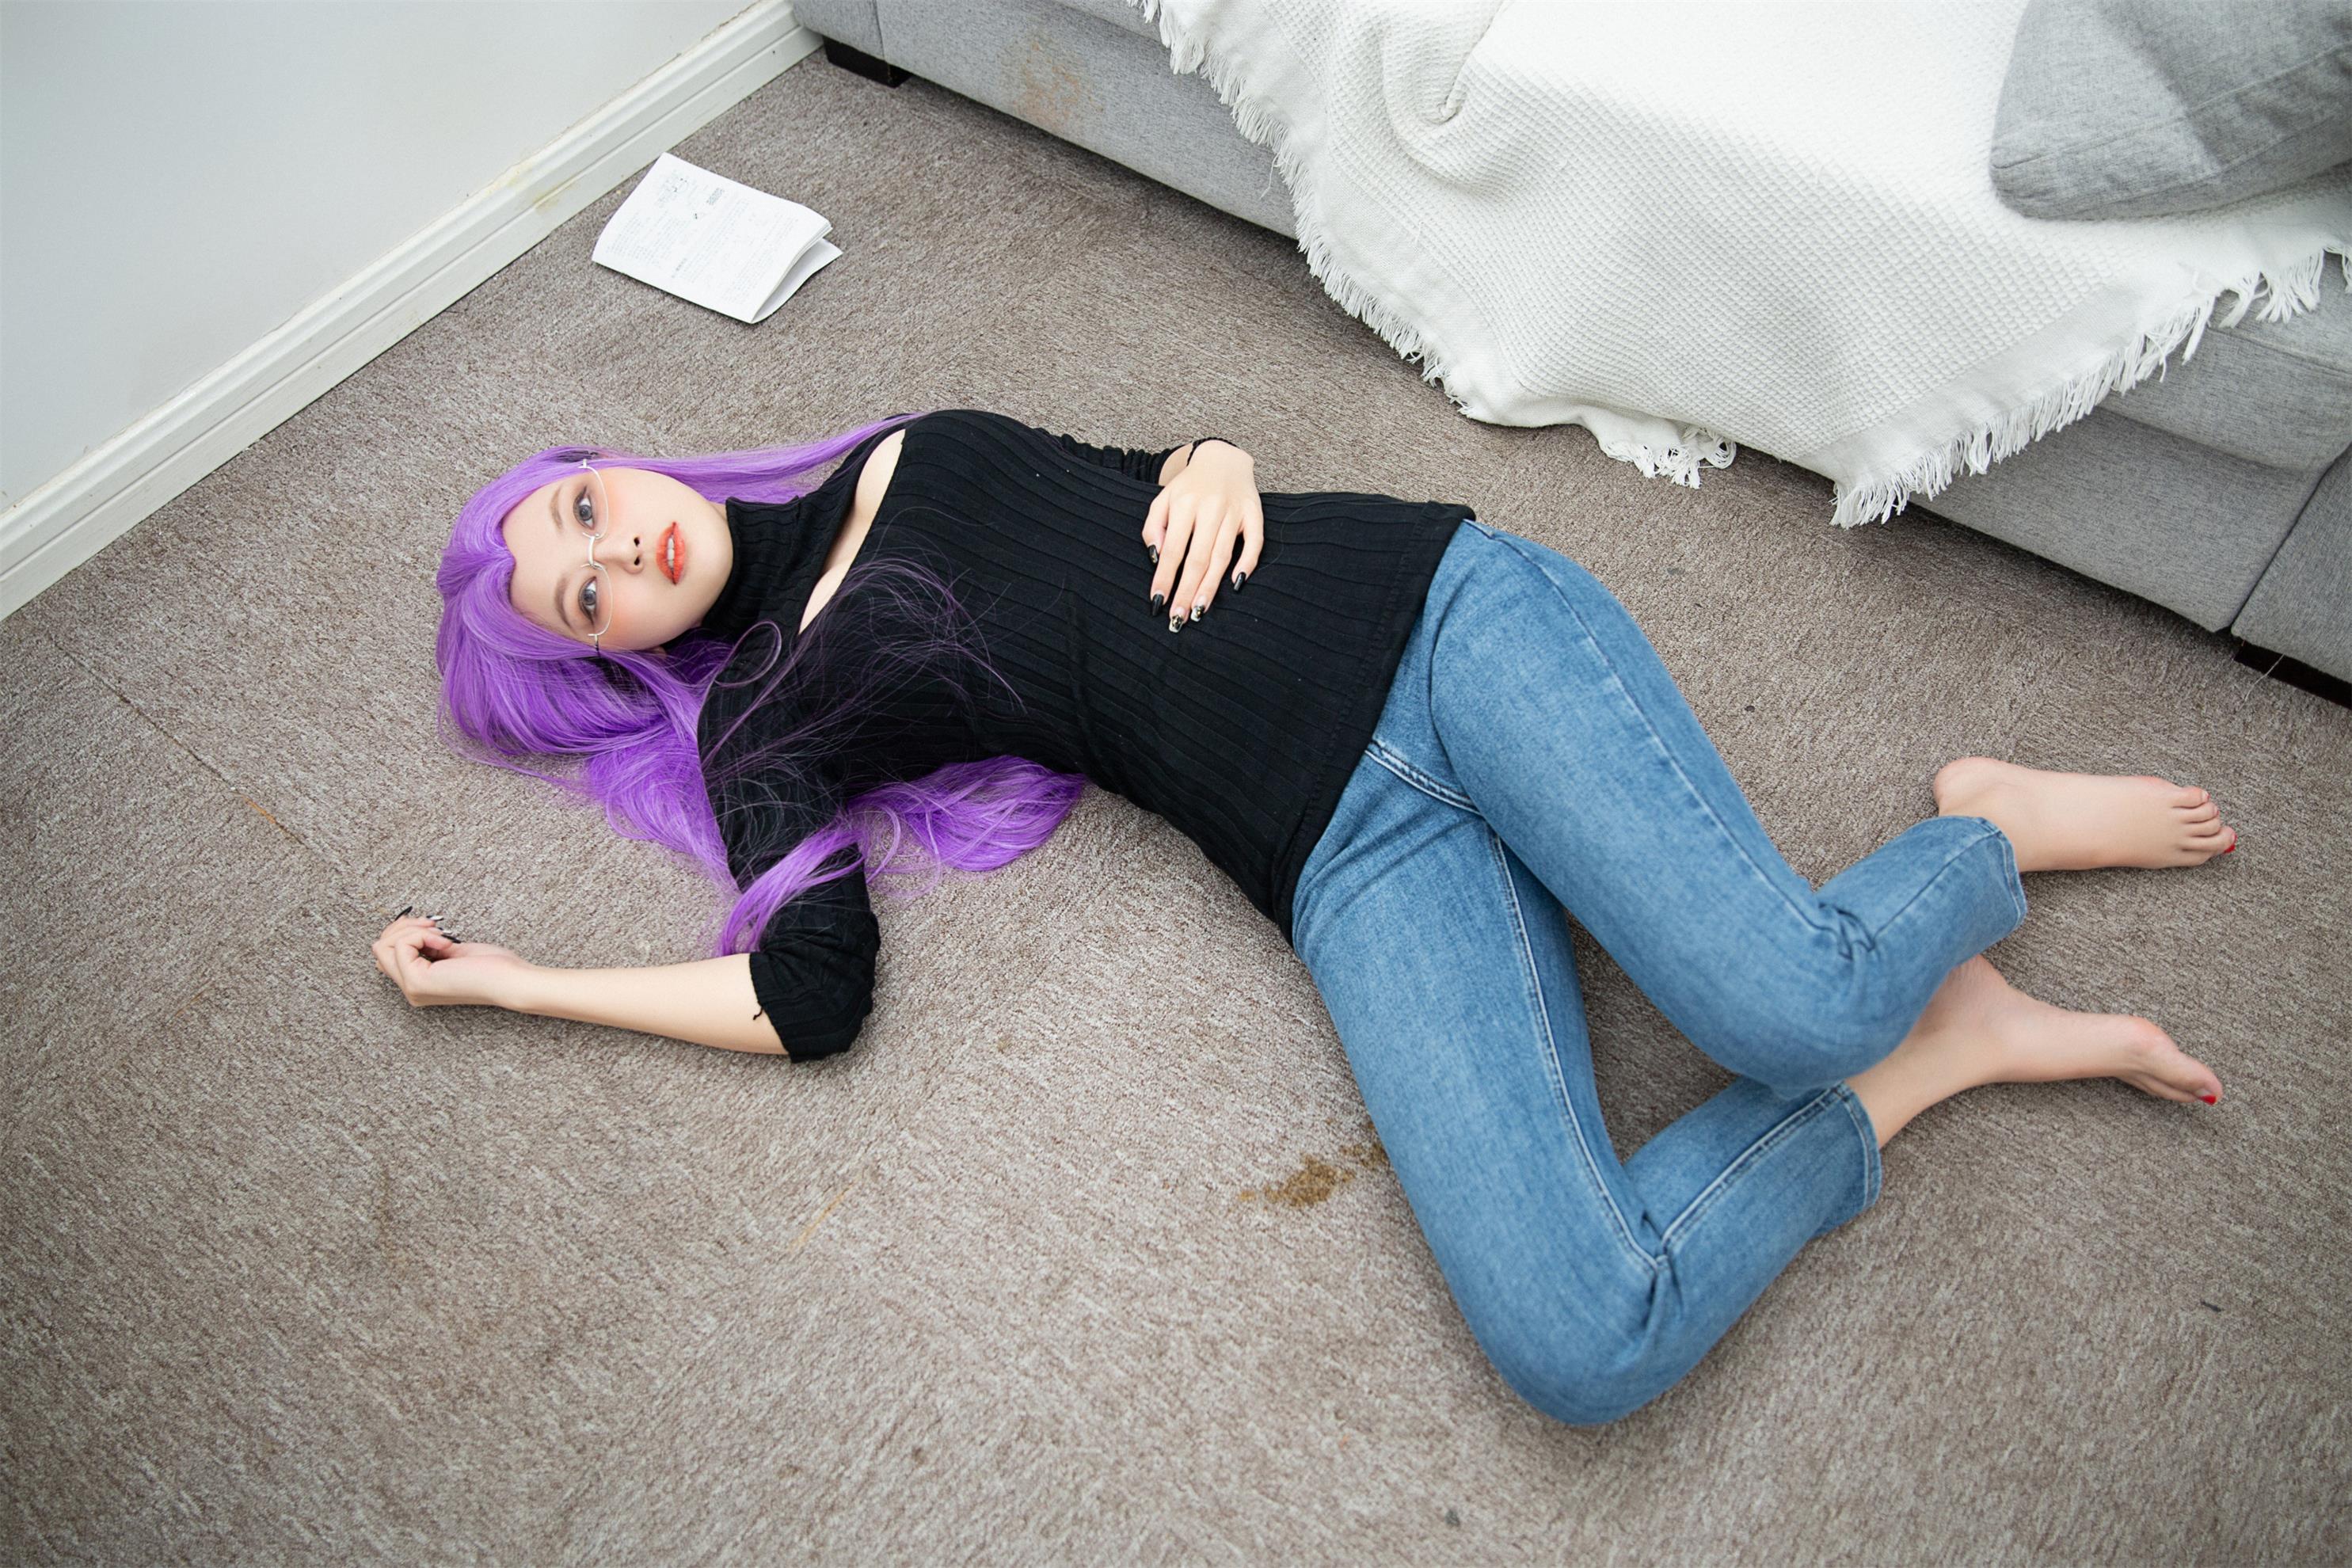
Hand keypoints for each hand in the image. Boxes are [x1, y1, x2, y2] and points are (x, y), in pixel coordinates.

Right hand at [371, 912, 534, 1009]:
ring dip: (410, 930)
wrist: (510, 981)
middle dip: (402, 927)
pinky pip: (401, 945)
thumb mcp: (452, 951)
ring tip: (439, 935)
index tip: (430, 927)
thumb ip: (427, 947)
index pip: (386, 954)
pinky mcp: (418, 982)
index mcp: (419, 983)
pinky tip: (444, 943)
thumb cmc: (492, 967)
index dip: (403, 933)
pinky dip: (421, 935)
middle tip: (433, 927)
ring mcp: (412, 988)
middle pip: (379, 949)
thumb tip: (407, 930)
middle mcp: (411, 989)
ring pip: (382, 946)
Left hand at [1144, 441, 1262, 631]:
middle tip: (1178, 618)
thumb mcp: (1163, 499)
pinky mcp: (1254, 513)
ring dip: (1210, 586)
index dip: (1165, 578)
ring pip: (1222, 555)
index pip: (1172, 549)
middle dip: (1186, 590)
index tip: (1157, 602)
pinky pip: (1254, 543)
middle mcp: (1209, 507)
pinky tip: (1236, 584)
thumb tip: (1156, 558)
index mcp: (1183, 504)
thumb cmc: (1189, 487)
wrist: (1222, 458)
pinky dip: (1246, 563)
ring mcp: (1234, 511)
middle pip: (1197, 557)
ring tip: (1199, 610)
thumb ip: (1153, 527)